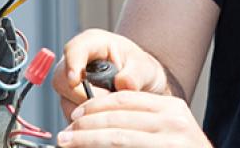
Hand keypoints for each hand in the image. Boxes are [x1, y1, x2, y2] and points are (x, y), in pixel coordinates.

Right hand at [52, 29, 171, 119]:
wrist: (141, 83)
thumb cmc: (139, 69)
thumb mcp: (144, 67)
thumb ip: (135, 74)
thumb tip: (123, 84)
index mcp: (92, 44)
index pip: (74, 50)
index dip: (72, 65)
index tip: (75, 80)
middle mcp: (76, 62)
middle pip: (62, 79)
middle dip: (83, 96)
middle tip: (109, 100)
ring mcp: (70, 83)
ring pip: (66, 101)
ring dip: (87, 110)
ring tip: (112, 108)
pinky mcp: (70, 102)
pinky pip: (72, 115)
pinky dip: (88, 120)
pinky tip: (105, 115)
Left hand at [57, 90, 212, 147]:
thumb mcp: (169, 132)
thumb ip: (142, 123)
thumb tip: (99, 122)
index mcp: (172, 107)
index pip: (126, 98)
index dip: (96, 105)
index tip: (77, 113)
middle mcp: (173, 121)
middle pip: (117, 116)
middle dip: (85, 123)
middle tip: (66, 131)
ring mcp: (171, 140)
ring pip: (116, 136)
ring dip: (86, 139)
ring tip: (68, 142)